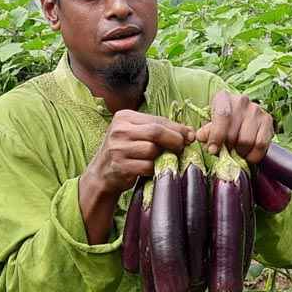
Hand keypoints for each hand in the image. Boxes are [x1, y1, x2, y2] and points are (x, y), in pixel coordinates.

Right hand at [78, 111, 193, 243]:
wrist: (101, 174)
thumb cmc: (124, 151)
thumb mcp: (136, 134)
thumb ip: (159, 130)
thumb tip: (189, 132)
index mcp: (124, 117)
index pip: (157, 120)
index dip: (177, 128)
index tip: (189, 136)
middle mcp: (119, 130)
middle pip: (156, 132)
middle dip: (174, 140)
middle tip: (182, 148)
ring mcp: (117, 148)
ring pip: (152, 150)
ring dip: (163, 157)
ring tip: (163, 159)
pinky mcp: (120, 166)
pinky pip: (147, 166)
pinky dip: (154, 169)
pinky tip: (152, 169)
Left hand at [196, 90, 273, 163]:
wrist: (241, 117)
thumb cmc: (222, 122)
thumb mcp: (210, 124)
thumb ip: (206, 131)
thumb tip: (201, 137)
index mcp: (223, 98)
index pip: (223, 116)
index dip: (217, 136)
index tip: (212, 150)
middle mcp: (242, 101)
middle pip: (233, 133)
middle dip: (227, 148)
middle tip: (226, 151)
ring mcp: (257, 109)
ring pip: (247, 141)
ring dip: (239, 152)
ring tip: (236, 151)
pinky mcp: (268, 120)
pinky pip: (261, 144)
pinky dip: (253, 155)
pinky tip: (247, 154)